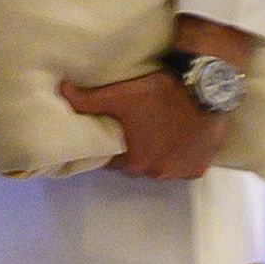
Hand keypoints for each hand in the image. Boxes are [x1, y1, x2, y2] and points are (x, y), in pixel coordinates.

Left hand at [59, 70, 222, 179]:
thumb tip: (61, 92)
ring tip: (153, 131)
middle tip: (131, 129)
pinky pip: (182, 165)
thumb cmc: (158, 95)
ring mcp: (182, 171)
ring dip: (155, 153)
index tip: (110, 132)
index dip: (109, 146)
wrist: (203, 90)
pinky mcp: (201, 166)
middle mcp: (159, 173)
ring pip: (160, 166)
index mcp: (136, 161)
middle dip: (132, 150)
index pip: (112, 161)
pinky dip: (177, 155)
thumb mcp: (118, 95)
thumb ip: (86, 99)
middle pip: (136, 164)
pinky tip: (174, 138)